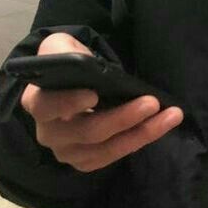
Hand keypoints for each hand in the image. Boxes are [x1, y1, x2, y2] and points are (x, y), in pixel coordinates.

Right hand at [20, 32, 183, 172]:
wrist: (69, 84)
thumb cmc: (65, 63)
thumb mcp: (60, 46)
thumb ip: (63, 50)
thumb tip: (84, 64)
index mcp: (37, 102)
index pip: (46, 106)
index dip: (68, 103)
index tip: (94, 94)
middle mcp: (49, 133)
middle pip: (87, 131)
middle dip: (122, 117)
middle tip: (151, 103)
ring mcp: (68, 152)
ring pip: (106, 148)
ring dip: (141, 132)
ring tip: (170, 115)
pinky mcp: (86, 161)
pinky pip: (115, 156)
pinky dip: (139, 140)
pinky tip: (160, 126)